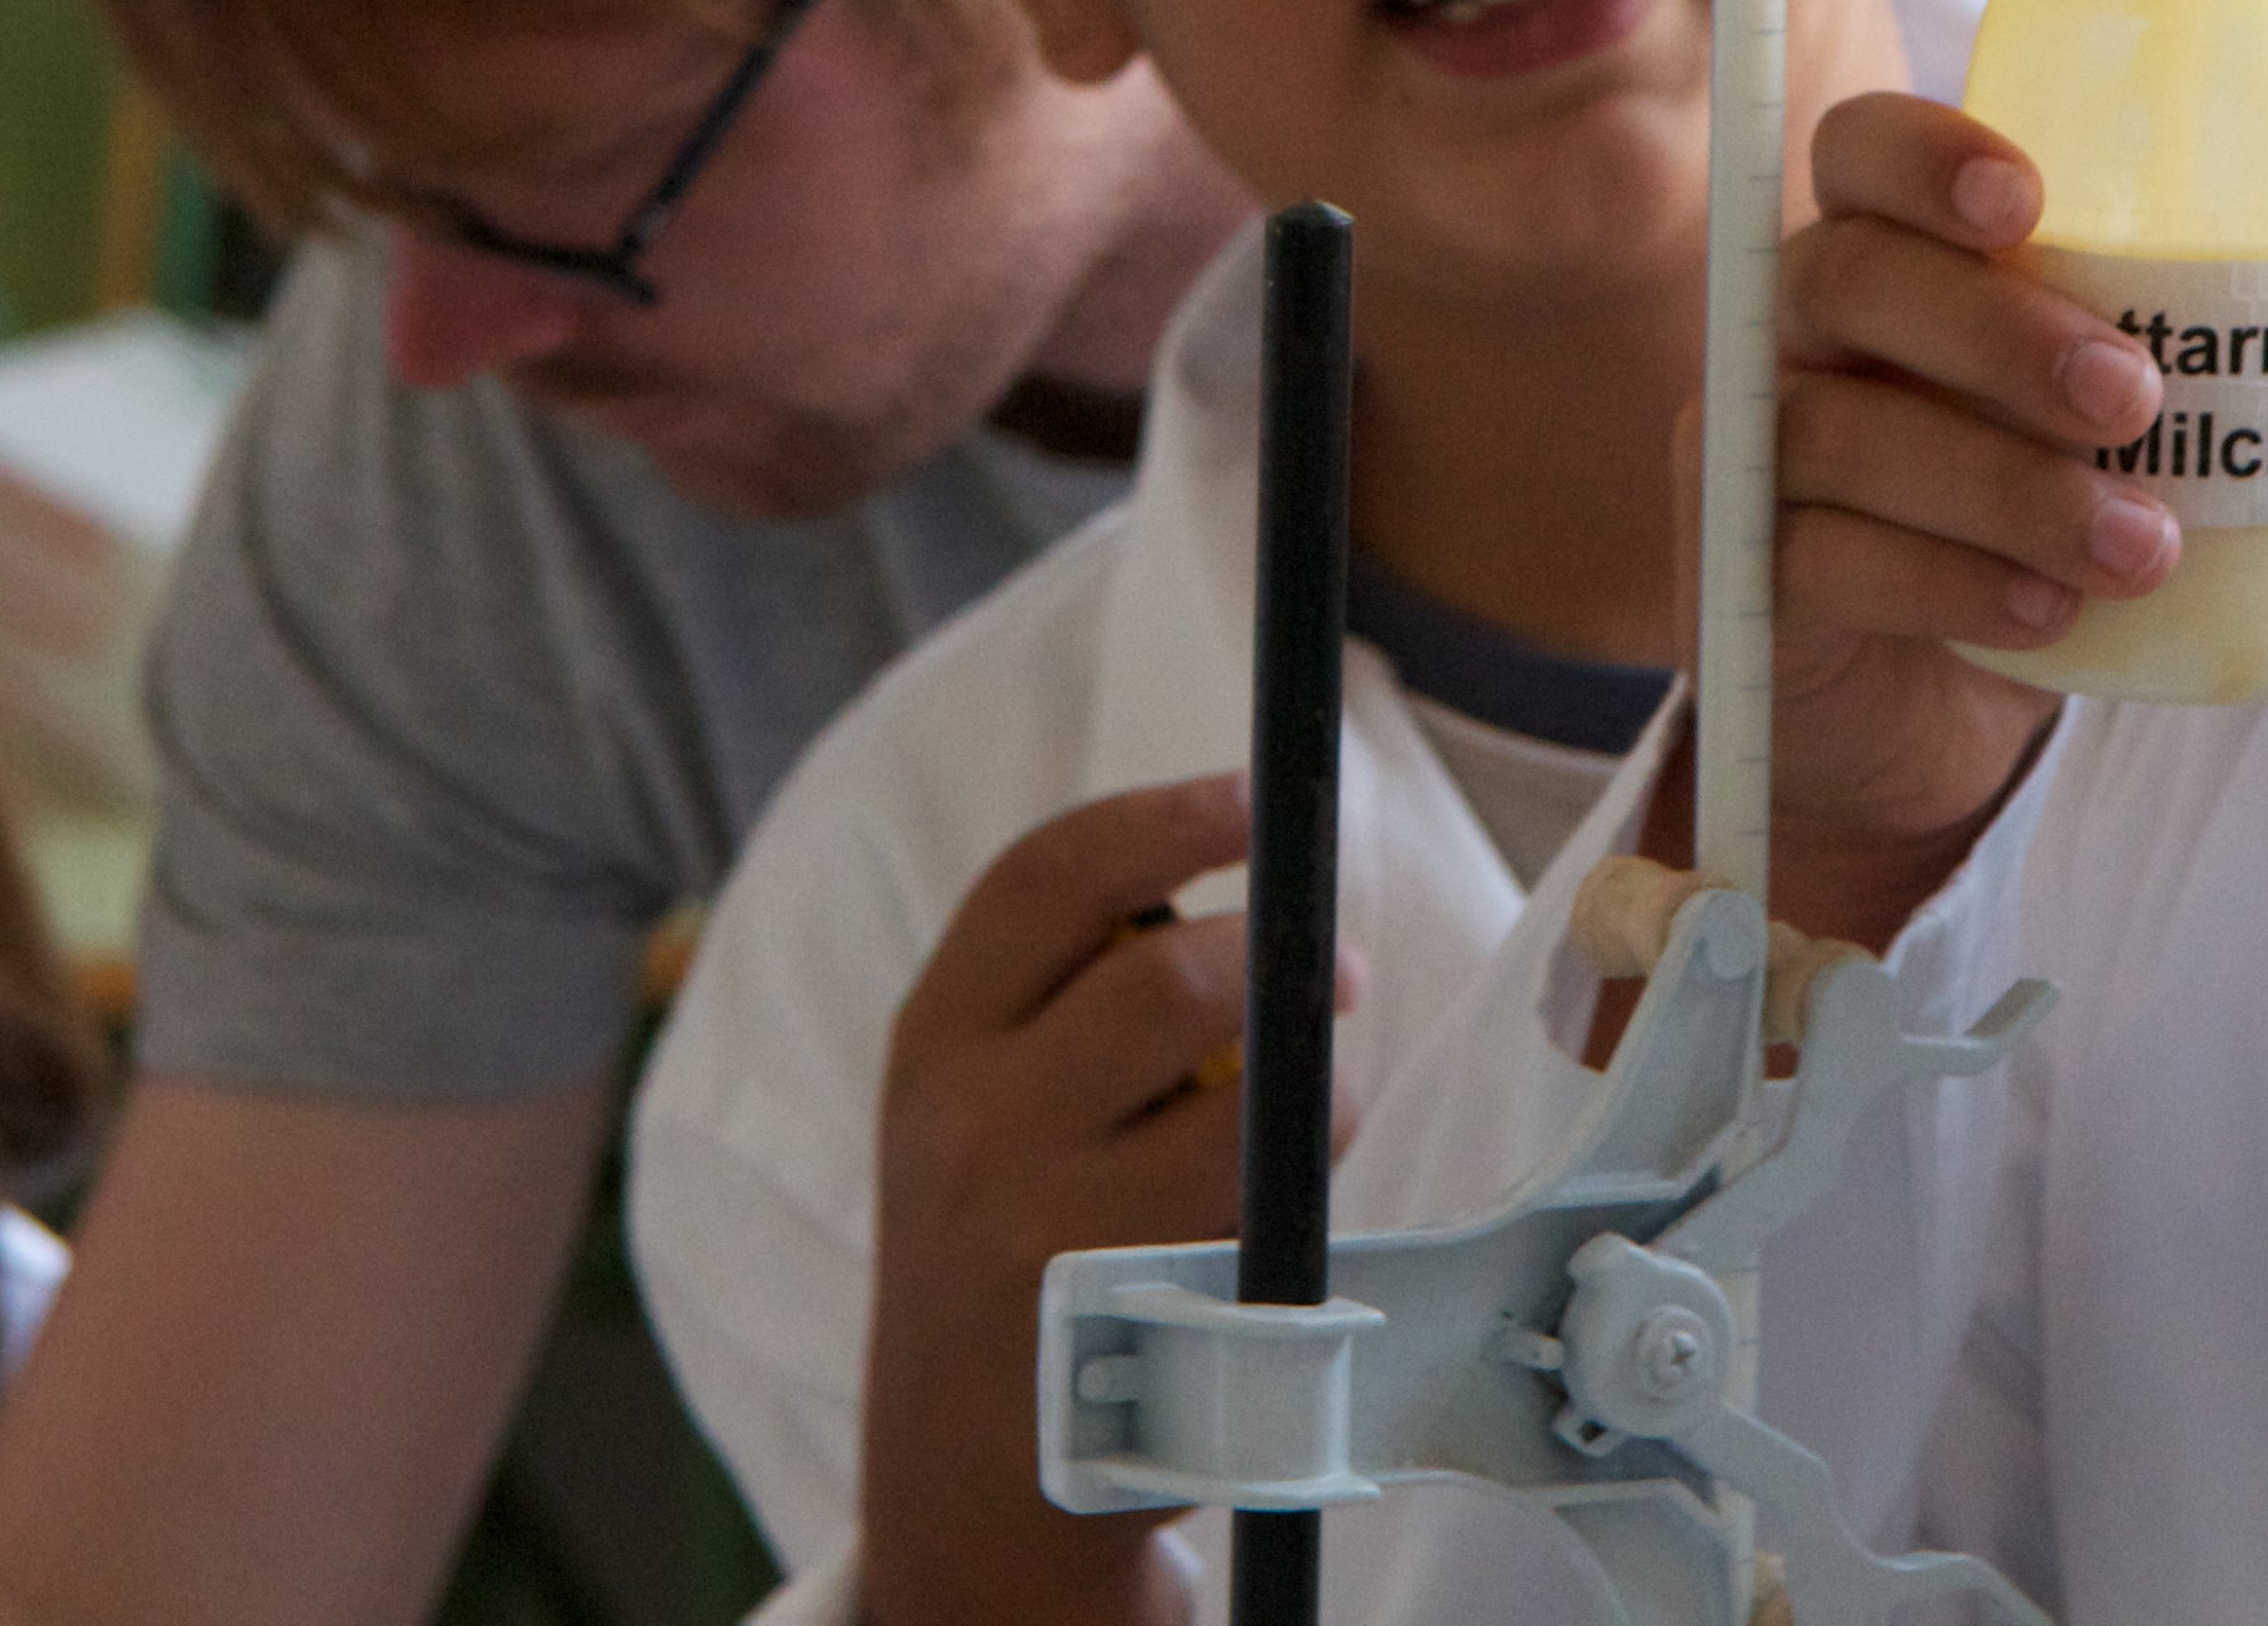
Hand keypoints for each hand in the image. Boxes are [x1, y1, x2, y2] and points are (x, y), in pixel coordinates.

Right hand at [856, 776, 1354, 1625]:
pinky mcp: (1139, 1308)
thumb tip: (1241, 888)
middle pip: (1168, 973)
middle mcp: (973, 1124)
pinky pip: (1271, 1204)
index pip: (1048, 879)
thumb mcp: (963, 1112)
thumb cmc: (996, 1253)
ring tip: (1313, 1107)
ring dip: (1318, 1084)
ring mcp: (1053, 1224)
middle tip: (1337, 970)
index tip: (1252, 794)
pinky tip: (1277, 1206)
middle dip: (1275, 955)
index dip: (1164, 817)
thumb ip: (1053, 999)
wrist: (964, 1473)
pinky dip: (1306, 1184)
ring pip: (1246, 1096)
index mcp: (930, 1044)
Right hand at [1749, 93, 2267, 945]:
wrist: (1931, 714)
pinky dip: (1942, 585)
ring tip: (2142, 546)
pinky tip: (2045, 619)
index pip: (1865, 151)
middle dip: (1996, 333)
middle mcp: (1805, 330)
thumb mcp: (2170, 410)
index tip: (2032, 196)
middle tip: (2136, 400)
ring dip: (2001, 487)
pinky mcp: (1751, 576)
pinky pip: (1821, 559)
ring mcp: (1757, 453)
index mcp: (1899, 250)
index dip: (1928, 154)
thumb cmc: (2048, 506)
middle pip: (1847, 276)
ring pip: (1837, 428)